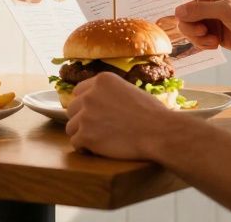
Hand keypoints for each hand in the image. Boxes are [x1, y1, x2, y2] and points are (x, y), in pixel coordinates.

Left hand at [65, 73, 180, 159]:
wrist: (159, 132)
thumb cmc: (152, 114)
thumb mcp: (130, 90)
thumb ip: (112, 93)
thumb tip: (104, 101)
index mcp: (102, 81)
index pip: (79, 91)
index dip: (85, 104)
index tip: (92, 114)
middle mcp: (90, 95)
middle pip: (72, 109)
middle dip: (82, 119)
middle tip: (96, 129)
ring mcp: (86, 115)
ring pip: (71, 127)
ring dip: (82, 134)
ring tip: (98, 140)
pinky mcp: (86, 135)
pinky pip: (75, 142)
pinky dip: (84, 148)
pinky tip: (96, 149)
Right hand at [143, 0, 230, 57]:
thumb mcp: (227, 10)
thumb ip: (201, 10)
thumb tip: (178, 12)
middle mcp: (207, 3)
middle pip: (182, 14)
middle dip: (189, 26)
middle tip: (205, 32)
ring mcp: (210, 19)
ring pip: (187, 29)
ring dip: (196, 37)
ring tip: (213, 40)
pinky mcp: (213, 34)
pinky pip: (196, 40)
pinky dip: (203, 44)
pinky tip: (216, 45)